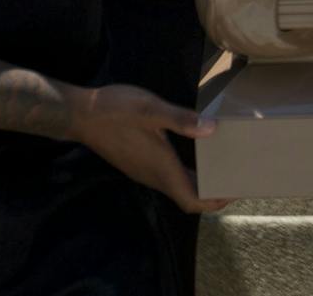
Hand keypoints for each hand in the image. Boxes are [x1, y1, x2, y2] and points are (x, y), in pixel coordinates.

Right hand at [68, 83, 229, 213]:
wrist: (80, 115)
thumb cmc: (117, 110)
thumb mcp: (151, 109)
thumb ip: (181, 119)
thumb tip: (212, 129)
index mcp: (161, 168)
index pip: (190, 201)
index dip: (213, 202)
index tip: (233, 192)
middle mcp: (153, 176)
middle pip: (186, 197)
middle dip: (210, 194)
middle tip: (233, 179)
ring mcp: (143, 171)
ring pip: (176, 187)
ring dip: (197, 185)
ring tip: (218, 169)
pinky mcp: (137, 163)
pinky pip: (166, 178)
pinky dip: (184, 175)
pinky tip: (192, 157)